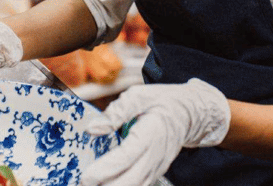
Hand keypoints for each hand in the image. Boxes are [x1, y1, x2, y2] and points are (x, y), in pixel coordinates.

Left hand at [81, 79, 229, 185]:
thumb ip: (115, 112)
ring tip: (93, 185)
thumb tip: (92, 128)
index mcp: (150, 134)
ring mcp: (157, 167)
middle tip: (83, 184)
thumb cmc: (162, 102)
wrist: (189, 113)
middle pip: (130, 181)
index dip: (105, 170)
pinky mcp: (155, 172)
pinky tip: (107, 184)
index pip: (126, 157)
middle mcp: (155, 155)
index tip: (86, 176)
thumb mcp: (138, 96)